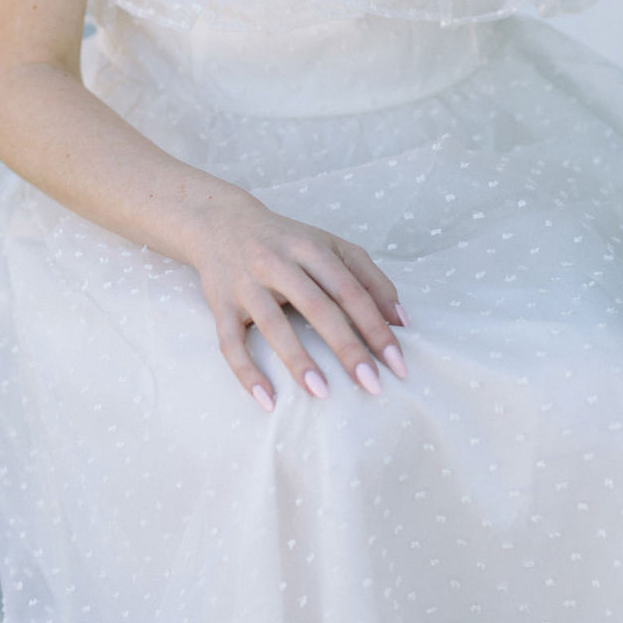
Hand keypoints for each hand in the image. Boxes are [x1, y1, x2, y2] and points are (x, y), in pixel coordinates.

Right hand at [185, 185, 408, 410]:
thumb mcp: (329, 247)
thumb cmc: (286, 242)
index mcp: (310, 248)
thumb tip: (402, 321)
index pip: (349, 289)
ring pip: (273, 325)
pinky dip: (246, 372)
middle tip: (372, 384)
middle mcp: (277, 262)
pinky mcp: (219, 303)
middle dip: (347, 347)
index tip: (397, 362)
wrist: (219, 222)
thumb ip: (369, 278)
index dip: (376, 326)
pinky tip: (267, 399)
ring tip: (322, 393)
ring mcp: (246, 284)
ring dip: (298, 360)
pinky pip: (230, 342)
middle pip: (317, 306)